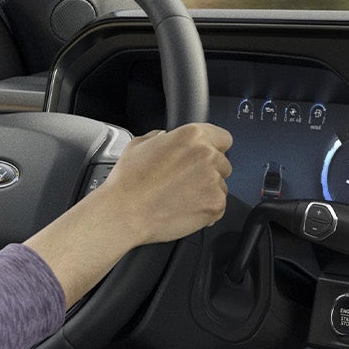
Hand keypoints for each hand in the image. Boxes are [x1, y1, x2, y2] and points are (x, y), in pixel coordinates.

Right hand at [91, 124, 233, 244]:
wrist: (125, 212)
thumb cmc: (128, 181)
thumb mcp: (138, 145)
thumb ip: (159, 137)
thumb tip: (165, 137)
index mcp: (191, 136)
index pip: (223, 138)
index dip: (213, 148)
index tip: (205, 156)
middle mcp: (206, 155)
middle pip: (223, 163)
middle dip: (208, 172)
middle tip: (185, 181)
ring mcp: (213, 181)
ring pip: (221, 185)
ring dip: (207, 191)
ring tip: (182, 197)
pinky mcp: (215, 204)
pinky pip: (219, 206)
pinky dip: (207, 210)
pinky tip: (185, 209)